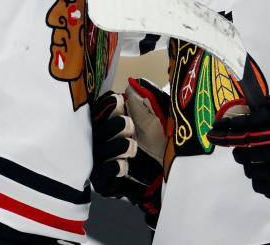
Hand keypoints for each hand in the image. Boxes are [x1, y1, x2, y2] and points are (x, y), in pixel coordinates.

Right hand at [91, 78, 168, 227]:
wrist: (174, 175)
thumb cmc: (166, 142)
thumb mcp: (162, 116)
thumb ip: (149, 99)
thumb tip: (133, 85)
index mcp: (115, 119)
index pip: (100, 108)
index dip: (108, 105)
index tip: (121, 103)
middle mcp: (104, 139)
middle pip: (95, 128)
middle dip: (112, 124)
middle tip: (129, 125)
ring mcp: (103, 161)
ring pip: (97, 150)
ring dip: (115, 145)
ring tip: (132, 145)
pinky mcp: (105, 182)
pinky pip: (100, 175)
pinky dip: (112, 167)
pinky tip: (125, 164)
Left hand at [208, 89, 269, 211]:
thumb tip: (242, 114)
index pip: (246, 129)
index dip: (227, 131)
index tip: (216, 131)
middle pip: (247, 151)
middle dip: (240, 148)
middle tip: (242, 146)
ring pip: (253, 171)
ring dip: (250, 165)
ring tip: (257, 159)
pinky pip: (268, 188)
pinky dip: (262, 181)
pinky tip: (267, 173)